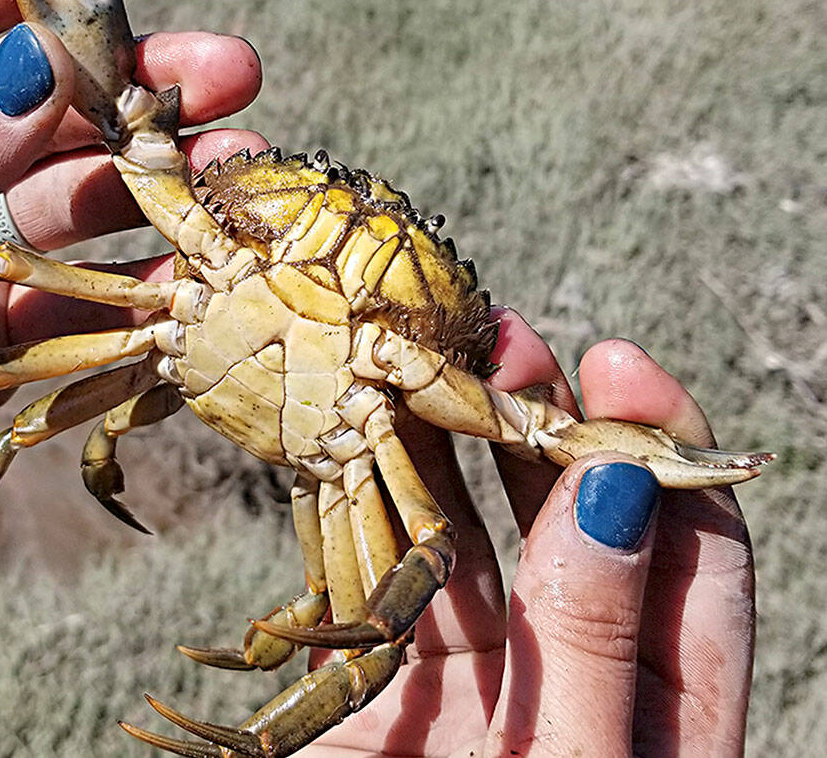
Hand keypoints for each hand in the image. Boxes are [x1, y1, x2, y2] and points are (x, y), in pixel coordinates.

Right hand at [306, 313, 753, 755]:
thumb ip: (593, 637)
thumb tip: (616, 486)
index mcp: (656, 719)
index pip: (694, 561)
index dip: (664, 453)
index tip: (620, 368)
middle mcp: (571, 685)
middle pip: (579, 529)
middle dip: (551, 426)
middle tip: (510, 342)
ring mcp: (477, 685)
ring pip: (475, 540)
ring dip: (454, 452)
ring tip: (430, 364)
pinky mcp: (386, 691)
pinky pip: (385, 578)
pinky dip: (376, 505)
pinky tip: (366, 435)